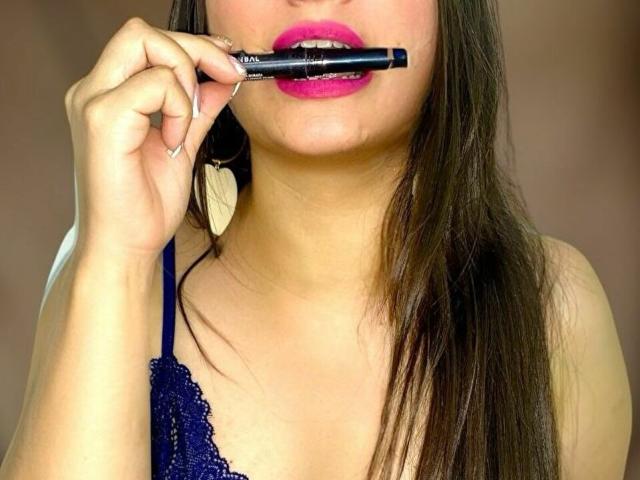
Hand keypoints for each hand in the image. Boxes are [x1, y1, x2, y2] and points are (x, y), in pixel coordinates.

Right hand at [63, 17, 245, 263]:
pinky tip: (172, 141)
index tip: (230, 65)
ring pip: (146, 43)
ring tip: (186, 124)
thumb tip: (223, 79)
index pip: (147, 41)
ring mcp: (93, 103)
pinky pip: (154, 84)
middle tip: (227, 76)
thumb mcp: (183, 145)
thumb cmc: (145, 205)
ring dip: (185, 79)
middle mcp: (94, 91)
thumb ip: (199, 109)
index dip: (194, 47)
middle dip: (195, 49)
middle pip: (143, 31)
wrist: (126, 247)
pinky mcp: (102, 120)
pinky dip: (177, 107)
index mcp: (109, 95)